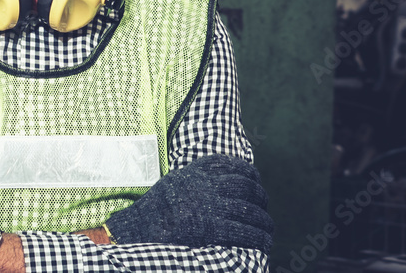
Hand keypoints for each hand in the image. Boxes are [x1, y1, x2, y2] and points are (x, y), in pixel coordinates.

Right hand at [105, 154, 273, 252]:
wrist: (138, 230)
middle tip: (263, 206)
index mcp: (193, 173)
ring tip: (267, 227)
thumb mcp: (172, 184)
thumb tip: (219, 183)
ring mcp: (208, 207)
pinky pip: (245, 231)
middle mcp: (203, 186)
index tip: (255, 179)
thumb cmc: (154, 211)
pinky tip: (264, 241)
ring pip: (249, 210)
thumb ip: (194, 180)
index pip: (229, 164)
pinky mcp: (211, 229)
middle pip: (244, 186)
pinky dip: (258, 237)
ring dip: (263, 220)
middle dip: (260, 196)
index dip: (248, 171)